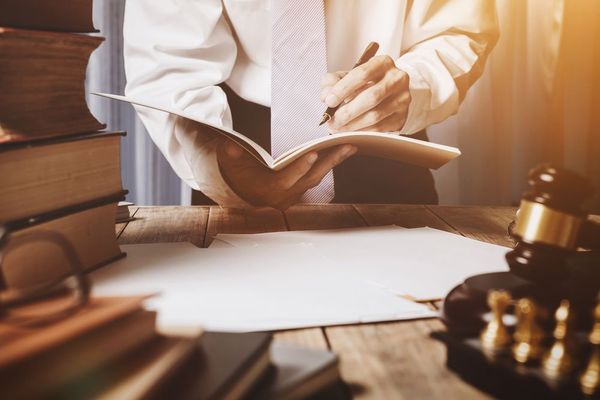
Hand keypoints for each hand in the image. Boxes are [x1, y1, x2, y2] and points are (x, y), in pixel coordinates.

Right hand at [218, 140, 356, 209]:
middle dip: (330, 162)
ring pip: (317, 178)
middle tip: (348, 146)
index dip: (300, 167)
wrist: (238, 194)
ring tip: (349, 146)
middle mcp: (284, 196)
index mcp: (268, 190)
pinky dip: (327, 165)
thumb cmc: (235, 176)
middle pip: (311, 178)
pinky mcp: (299, 191)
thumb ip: (230, 156)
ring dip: (333, 162)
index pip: (287, 179)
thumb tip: (230, 147)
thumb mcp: (229, 165)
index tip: (313, 153)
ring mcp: (293, 195)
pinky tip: (339, 152)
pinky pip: (316, 177)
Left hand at [320, 55, 410, 132]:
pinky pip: (380, 128)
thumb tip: (326, 96)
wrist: (386, 92)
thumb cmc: (363, 83)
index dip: (343, 89)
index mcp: (383, 63)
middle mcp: (397, 79)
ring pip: (375, 115)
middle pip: (371, 97)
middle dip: (347, 112)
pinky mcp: (402, 116)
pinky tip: (351, 131)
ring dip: (352, 125)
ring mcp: (402, 98)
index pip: (362, 74)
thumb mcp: (346, 77)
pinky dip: (362, 132)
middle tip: (332, 121)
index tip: (329, 101)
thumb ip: (332, 82)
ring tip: (338, 128)